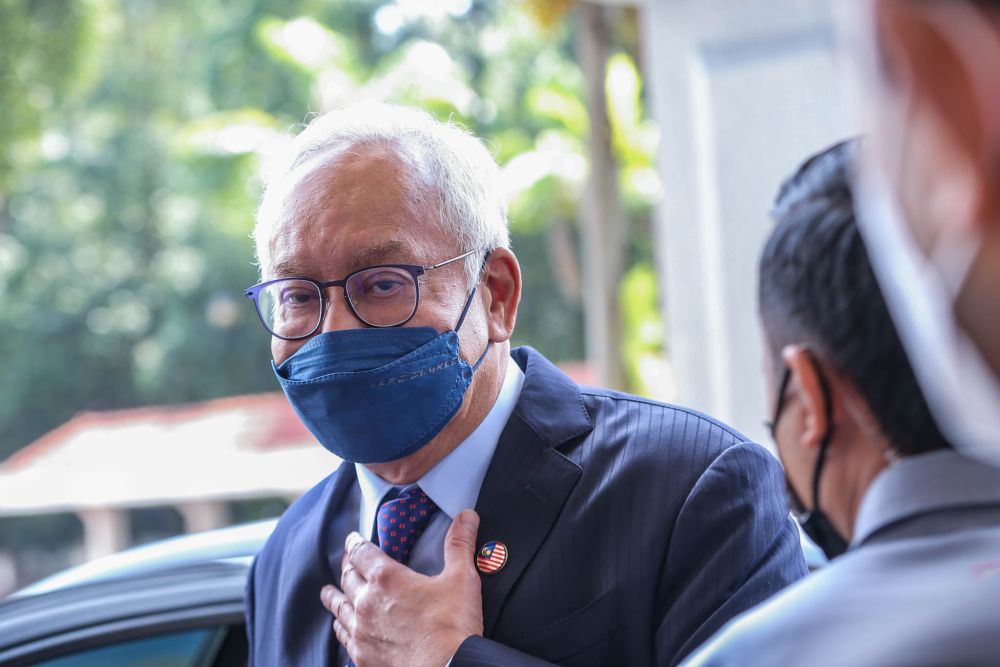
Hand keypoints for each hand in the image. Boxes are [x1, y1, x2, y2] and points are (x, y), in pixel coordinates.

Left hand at [321, 509, 484, 666]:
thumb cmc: (453, 627)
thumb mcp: (461, 579)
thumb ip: (460, 545)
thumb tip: (467, 517)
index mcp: (387, 578)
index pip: (361, 552)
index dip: (355, 543)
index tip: (352, 539)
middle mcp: (367, 602)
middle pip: (347, 578)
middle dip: (346, 567)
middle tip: (345, 562)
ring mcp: (362, 631)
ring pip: (339, 608)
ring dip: (334, 597)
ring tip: (327, 593)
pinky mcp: (363, 655)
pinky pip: (343, 637)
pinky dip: (340, 628)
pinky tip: (342, 628)